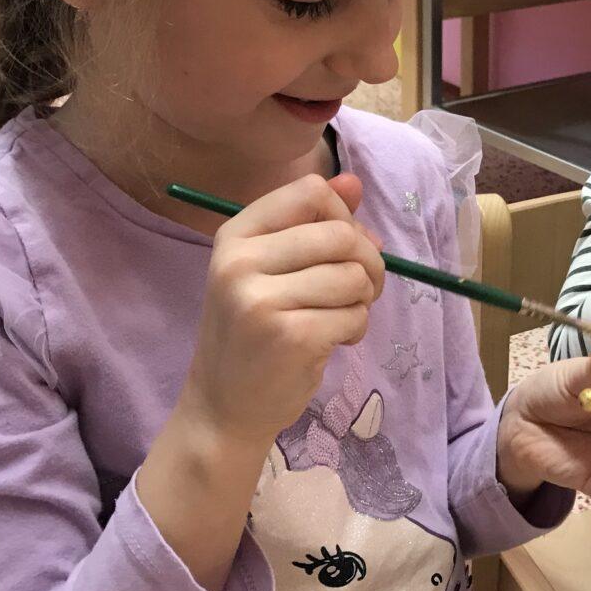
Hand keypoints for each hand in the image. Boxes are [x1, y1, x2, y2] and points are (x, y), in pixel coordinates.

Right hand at [180, 173, 383, 445]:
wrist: (223, 407)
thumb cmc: (252, 333)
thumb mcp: (269, 271)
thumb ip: (312, 225)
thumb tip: (354, 183)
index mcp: (235, 236)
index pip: (310, 191)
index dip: (343, 216)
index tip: (342, 248)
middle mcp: (241, 262)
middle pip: (341, 234)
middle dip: (367, 262)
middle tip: (357, 289)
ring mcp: (262, 300)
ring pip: (354, 275)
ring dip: (362, 299)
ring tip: (338, 317)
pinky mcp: (291, 337)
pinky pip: (355, 314)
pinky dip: (355, 328)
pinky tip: (331, 341)